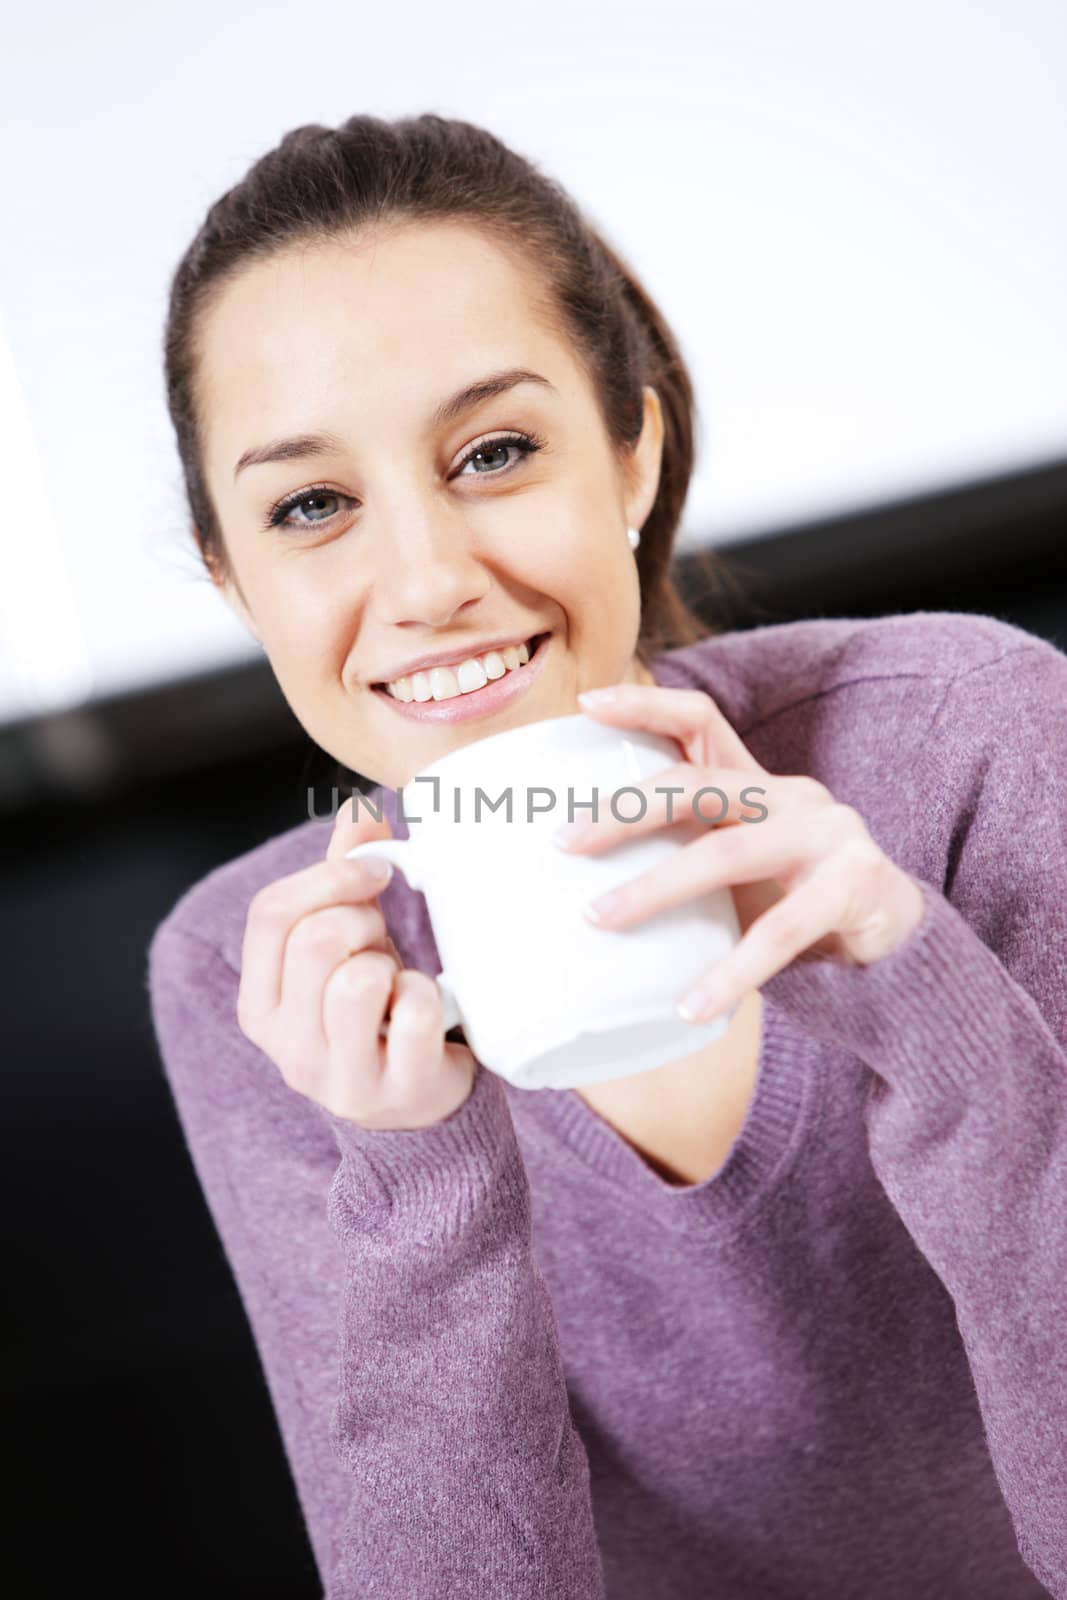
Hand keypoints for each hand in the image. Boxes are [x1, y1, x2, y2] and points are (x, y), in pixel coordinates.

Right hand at [236, 795, 475, 1127]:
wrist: (419, 1101)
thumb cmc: (378, 1010)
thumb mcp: (351, 943)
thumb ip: (345, 877)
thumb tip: (359, 808)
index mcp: (261, 1003)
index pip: (270, 913)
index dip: (329, 877)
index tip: (375, 873)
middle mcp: (287, 1047)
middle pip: (316, 941)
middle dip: (364, 920)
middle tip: (386, 938)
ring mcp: (339, 1078)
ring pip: (357, 981)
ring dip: (392, 965)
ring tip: (398, 983)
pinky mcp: (396, 1092)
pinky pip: (413, 1014)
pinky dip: (429, 998)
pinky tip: (428, 1011)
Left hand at [554, 682, 925, 1024]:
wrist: (898, 952)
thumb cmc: (799, 909)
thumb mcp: (739, 872)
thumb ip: (687, 858)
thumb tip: (580, 887)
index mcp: (758, 785)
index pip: (701, 721)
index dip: (646, 706)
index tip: (587, 704)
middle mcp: (793, 796)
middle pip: (698, 785)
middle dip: (625, 810)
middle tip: (566, 843)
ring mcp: (829, 835)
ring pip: (727, 854)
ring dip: (656, 889)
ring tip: (600, 920)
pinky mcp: (856, 884)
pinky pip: (781, 932)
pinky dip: (731, 973)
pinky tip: (692, 1006)